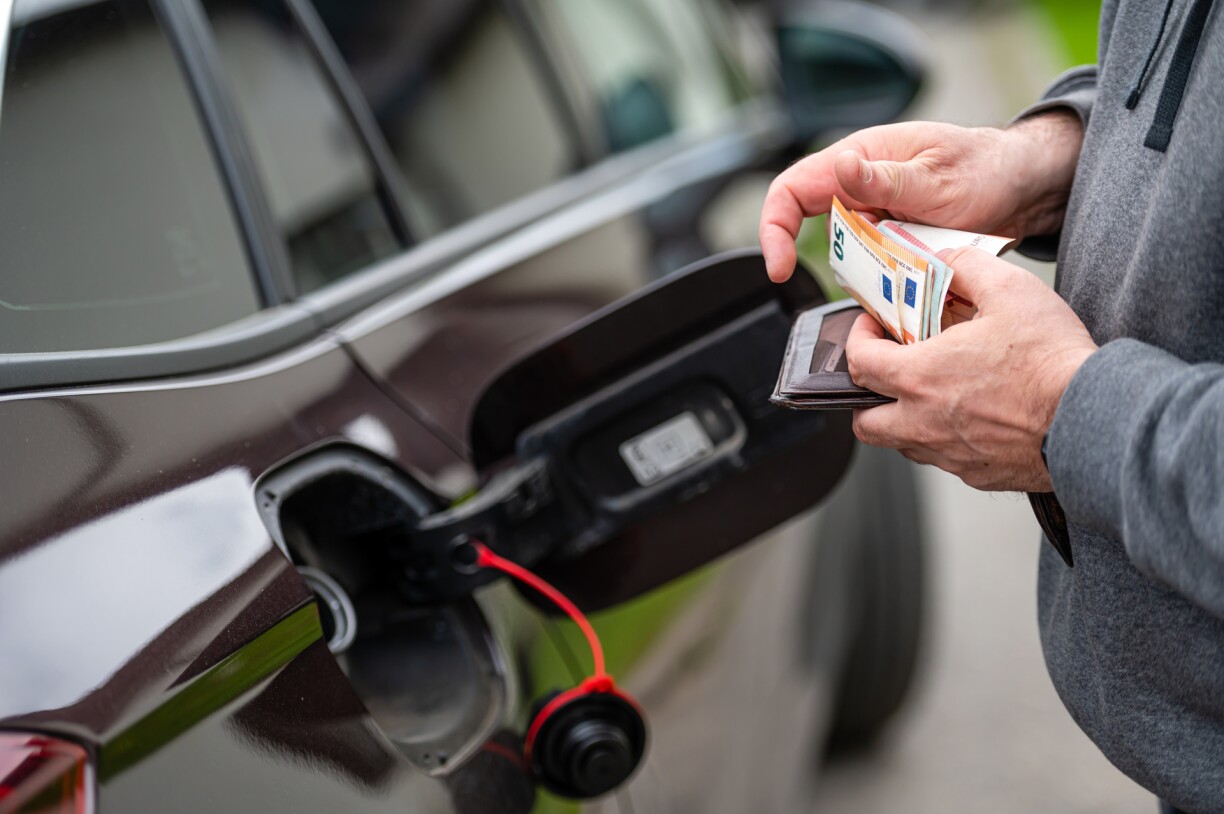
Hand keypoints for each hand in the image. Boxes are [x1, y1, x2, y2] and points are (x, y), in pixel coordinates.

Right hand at [758, 113, 1082, 281]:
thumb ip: (886, 178)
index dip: (775, 230)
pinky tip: (912, 283)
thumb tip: (841, 167)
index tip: (782, 269)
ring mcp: (875, 212)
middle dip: (835, 260)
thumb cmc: (988, 169)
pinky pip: (872, 264)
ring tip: (908, 277)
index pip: (791, 190)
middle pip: (812, 228)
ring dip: (866, 274)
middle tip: (873, 279)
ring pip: (845, 252)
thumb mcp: (938, 177)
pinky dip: (885, 279)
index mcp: (860, 157)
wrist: (1028, 188)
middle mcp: (860, 185)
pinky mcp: (891, 236)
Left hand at [845, 248, 1096, 491]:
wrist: (1093, 417)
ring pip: (902, 444)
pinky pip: (944, 459)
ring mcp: (948, 454)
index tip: (871, 327)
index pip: (859, 363)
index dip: (857, 339)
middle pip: (864, 422)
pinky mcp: (977, 473)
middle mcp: (923, 423)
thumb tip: (947, 259)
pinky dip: (943, 439)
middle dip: (865, 397)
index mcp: (919, 377)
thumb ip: (968, 267)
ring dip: (902, 419)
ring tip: (929, 393)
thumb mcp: (1010, 289)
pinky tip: (970, 417)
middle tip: (886, 373)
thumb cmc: (1051, 358)